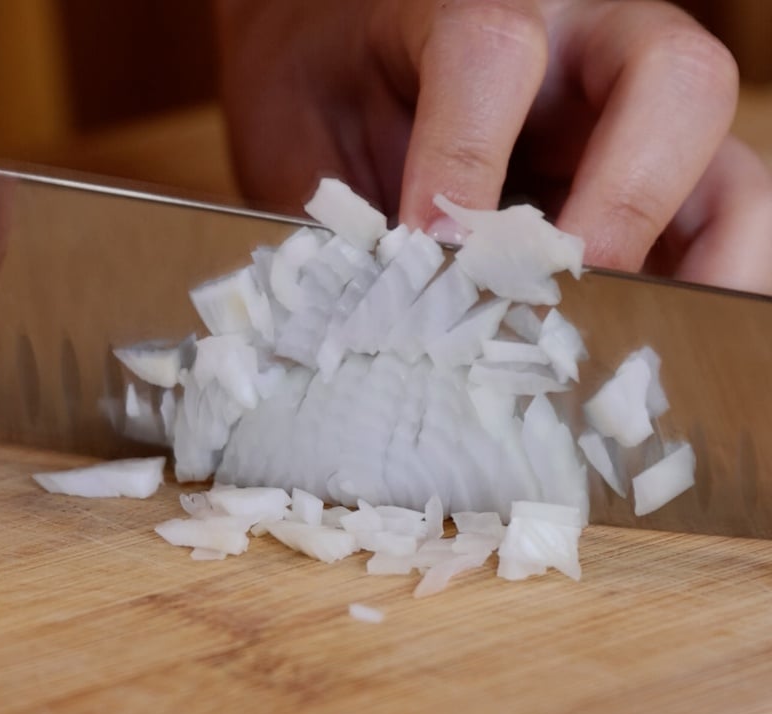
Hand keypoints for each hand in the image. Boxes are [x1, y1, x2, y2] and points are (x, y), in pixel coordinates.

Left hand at [215, 0, 771, 293]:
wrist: (349, 71)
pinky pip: (725, 232)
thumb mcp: (315, 142)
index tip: (428, 253)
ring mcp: (641, 121)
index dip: (464, 160)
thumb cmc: (332, 102)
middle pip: (674, 83)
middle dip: (622, 206)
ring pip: (732, 170)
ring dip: (703, 271)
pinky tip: (646, 347)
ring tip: (635, 348)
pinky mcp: (667, 185)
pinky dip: (706, 296)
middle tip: (554, 301)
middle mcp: (590, 47)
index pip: (496, 50)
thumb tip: (375, 315)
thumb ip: (343, 212)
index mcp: (479, 7)